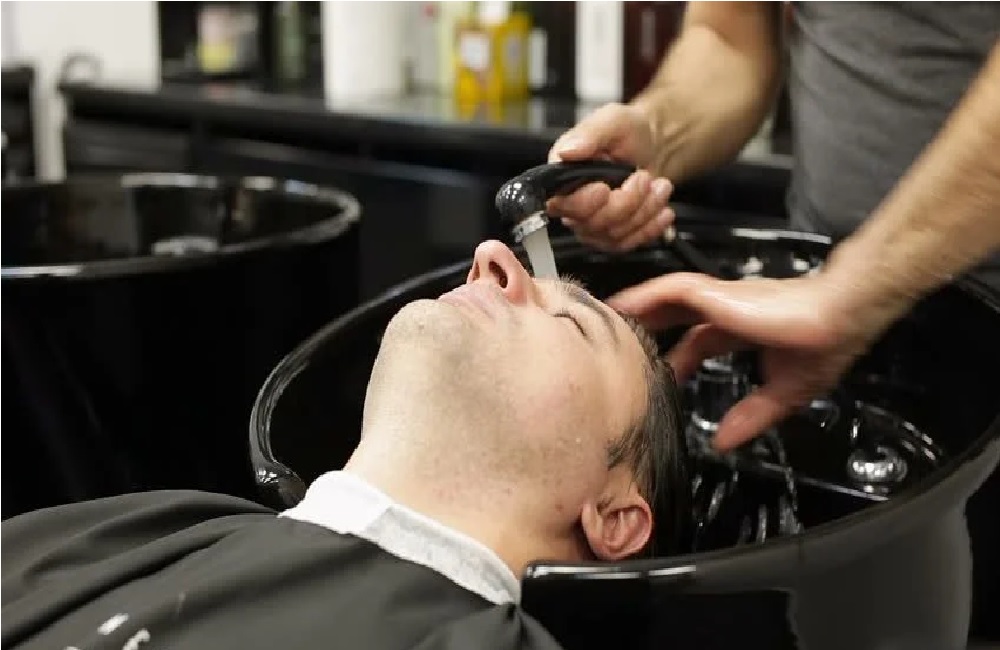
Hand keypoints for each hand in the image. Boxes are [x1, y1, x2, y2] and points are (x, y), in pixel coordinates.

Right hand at [547, 103, 674, 251]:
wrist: (652, 146)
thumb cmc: (629, 133)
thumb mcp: (612, 121)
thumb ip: (588, 134)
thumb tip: (566, 151)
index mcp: (563, 176)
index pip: (561, 204)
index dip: (584, 202)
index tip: (604, 188)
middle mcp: (573, 204)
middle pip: (592, 224)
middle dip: (626, 202)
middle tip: (642, 177)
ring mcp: (592, 224)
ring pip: (614, 235)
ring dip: (644, 210)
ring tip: (659, 186)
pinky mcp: (612, 236)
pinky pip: (629, 243)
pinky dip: (651, 226)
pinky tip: (661, 209)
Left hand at [607, 272, 880, 450]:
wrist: (840, 318)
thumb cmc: (824, 344)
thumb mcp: (782, 393)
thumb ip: (752, 416)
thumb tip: (724, 443)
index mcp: (741, 329)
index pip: (697, 342)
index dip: (676, 359)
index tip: (657, 376)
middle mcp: (727, 310)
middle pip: (674, 315)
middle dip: (646, 326)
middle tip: (615, 342)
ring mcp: (720, 298)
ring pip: (666, 298)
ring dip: (637, 308)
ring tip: (606, 319)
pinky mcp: (717, 293)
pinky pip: (670, 290)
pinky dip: (645, 296)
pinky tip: (622, 306)